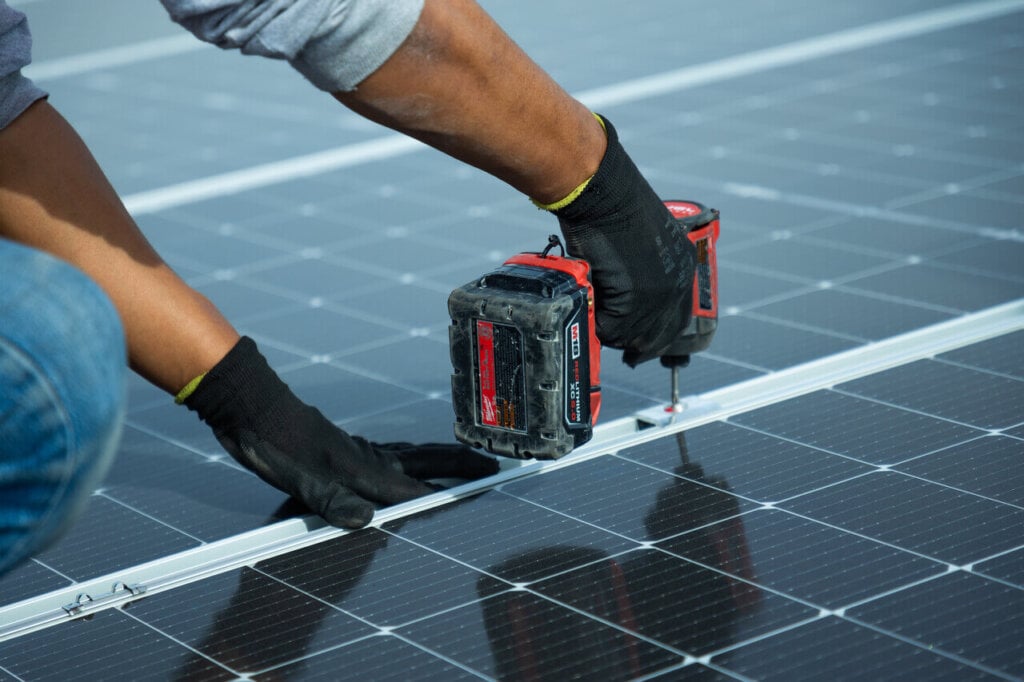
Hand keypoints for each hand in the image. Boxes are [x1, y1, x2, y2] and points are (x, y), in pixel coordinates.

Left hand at [184, 337, 498, 526]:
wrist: (249, 402)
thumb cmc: (269, 440)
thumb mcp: (294, 475)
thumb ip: (329, 499)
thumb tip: (366, 520)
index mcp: (359, 466)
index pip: (413, 489)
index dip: (447, 496)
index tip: (482, 494)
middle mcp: (366, 456)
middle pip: (425, 463)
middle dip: (459, 468)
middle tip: (490, 470)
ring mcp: (357, 448)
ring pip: (411, 457)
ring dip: (440, 462)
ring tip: (465, 466)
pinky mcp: (344, 445)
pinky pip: (390, 455)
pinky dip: (410, 460)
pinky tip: (404, 465)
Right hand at [551, 116, 695, 366]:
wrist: (603, 195)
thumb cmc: (613, 207)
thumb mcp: (643, 239)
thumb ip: (644, 269)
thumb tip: (626, 293)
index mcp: (684, 268)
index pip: (678, 317)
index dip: (659, 333)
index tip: (643, 342)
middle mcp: (678, 286)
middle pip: (658, 335)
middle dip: (637, 342)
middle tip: (622, 346)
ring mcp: (657, 297)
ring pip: (632, 335)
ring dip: (612, 327)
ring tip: (598, 309)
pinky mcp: (634, 303)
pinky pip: (611, 329)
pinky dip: (597, 319)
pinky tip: (592, 298)